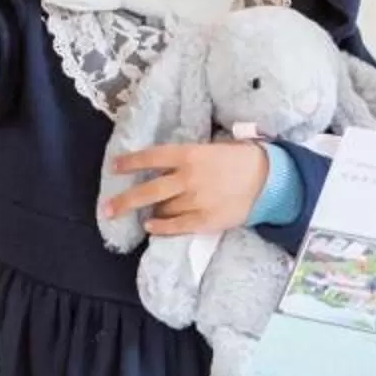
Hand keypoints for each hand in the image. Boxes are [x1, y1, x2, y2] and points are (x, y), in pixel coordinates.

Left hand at [103, 143, 270, 235]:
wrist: (268, 179)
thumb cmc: (239, 159)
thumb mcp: (211, 148)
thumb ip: (186, 158)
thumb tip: (160, 166)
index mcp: (190, 154)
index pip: (152, 157)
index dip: (130, 162)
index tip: (114, 166)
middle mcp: (188, 178)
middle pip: (148, 190)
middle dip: (124, 200)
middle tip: (106, 208)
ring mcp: (196, 201)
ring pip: (162, 209)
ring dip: (150, 212)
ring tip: (141, 214)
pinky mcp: (205, 220)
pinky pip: (176, 226)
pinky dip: (161, 227)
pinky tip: (151, 226)